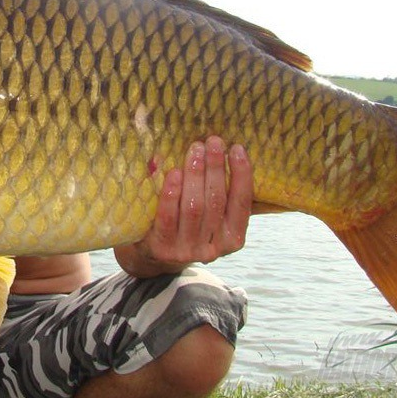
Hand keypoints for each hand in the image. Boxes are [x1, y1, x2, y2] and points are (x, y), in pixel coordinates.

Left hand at [115, 137, 252, 276]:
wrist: (154, 255)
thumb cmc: (188, 225)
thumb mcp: (210, 216)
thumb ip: (221, 193)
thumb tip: (226, 152)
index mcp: (233, 238)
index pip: (242, 203)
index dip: (242, 175)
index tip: (237, 148)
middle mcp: (213, 249)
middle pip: (216, 202)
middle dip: (216, 168)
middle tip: (213, 141)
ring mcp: (187, 250)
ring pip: (194, 207)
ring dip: (196, 175)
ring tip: (195, 150)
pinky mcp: (163, 248)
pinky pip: (168, 217)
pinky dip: (172, 193)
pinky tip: (174, 173)